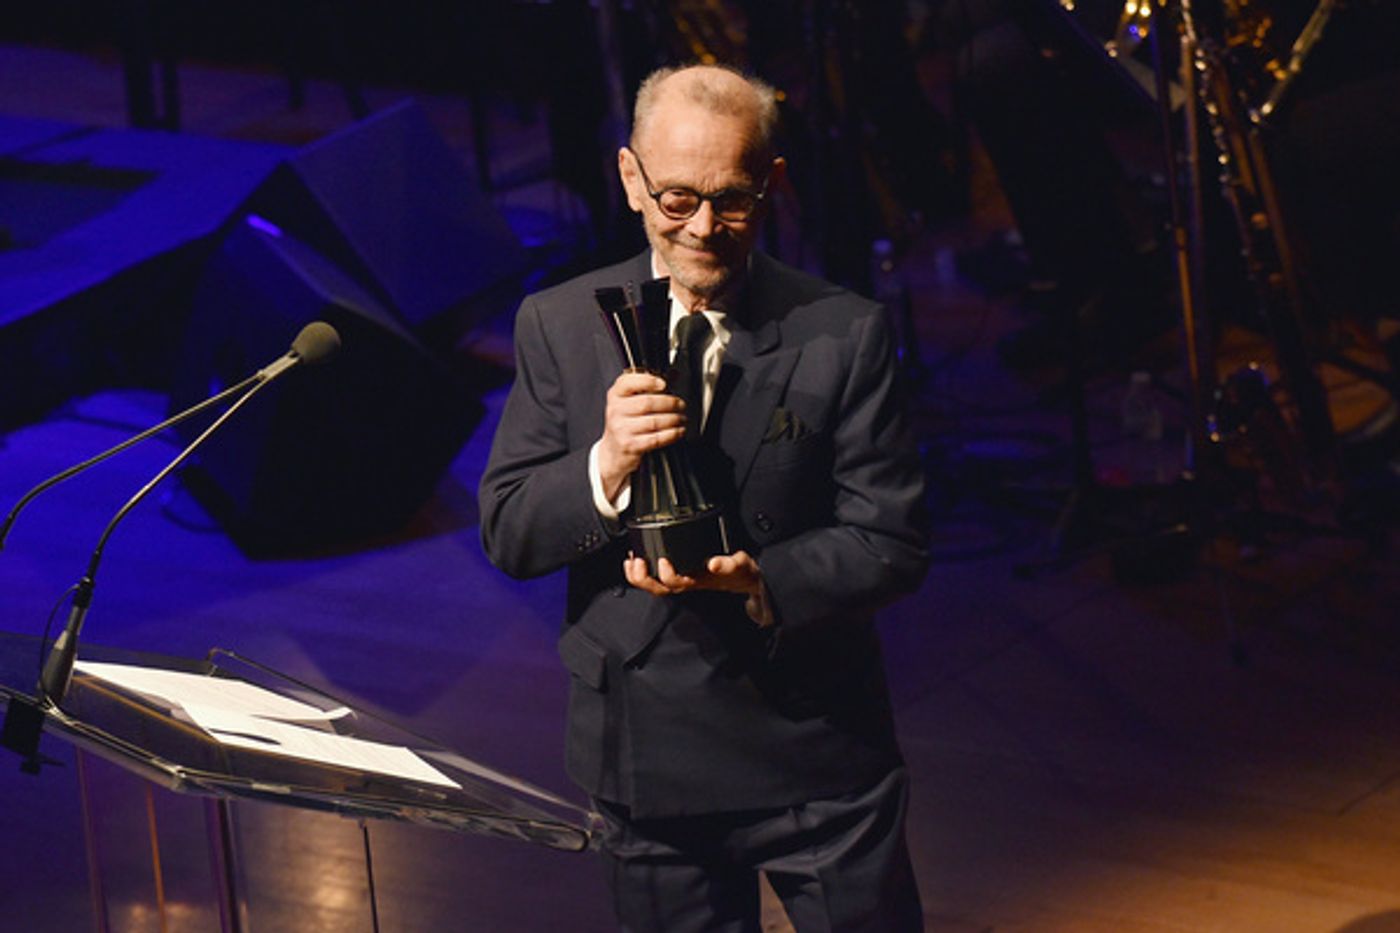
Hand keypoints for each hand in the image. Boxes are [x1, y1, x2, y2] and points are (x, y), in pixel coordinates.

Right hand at [596, 371, 686, 500]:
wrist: (613, 451)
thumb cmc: (626, 423)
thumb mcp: (631, 402)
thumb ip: (650, 387)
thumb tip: (674, 374)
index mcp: (615, 395)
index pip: (628, 382)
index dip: (648, 381)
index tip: (664, 384)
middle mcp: (616, 411)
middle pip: (647, 402)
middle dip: (670, 403)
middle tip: (681, 405)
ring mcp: (621, 429)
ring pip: (654, 421)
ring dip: (674, 419)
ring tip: (682, 418)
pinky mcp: (630, 445)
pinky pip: (656, 438)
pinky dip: (671, 434)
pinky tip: (678, 431)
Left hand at [624, 550, 769, 623]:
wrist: (744, 578)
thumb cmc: (740, 572)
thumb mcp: (740, 565)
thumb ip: (729, 564)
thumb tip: (713, 563)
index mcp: (698, 580)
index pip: (677, 583)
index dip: (666, 574)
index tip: (663, 559)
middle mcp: (687, 582)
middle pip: (658, 589)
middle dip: (642, 578)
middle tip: (636, 561)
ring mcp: (681, 580)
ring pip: (654, 586)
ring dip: (638, 576)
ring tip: (631, 560)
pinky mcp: (679, 574)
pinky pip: (656, 578)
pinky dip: (643, 570)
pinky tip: (637, 559)